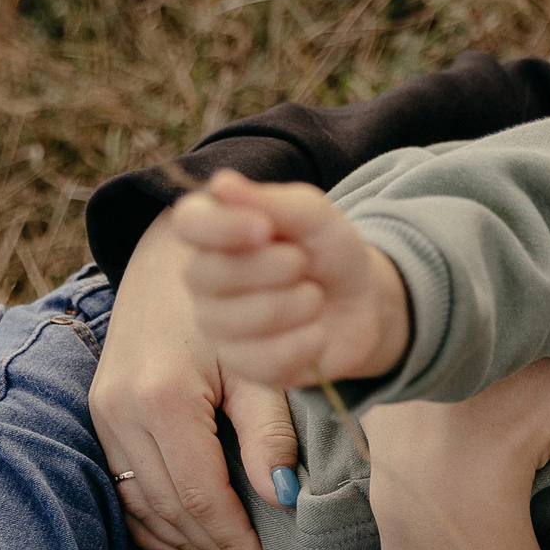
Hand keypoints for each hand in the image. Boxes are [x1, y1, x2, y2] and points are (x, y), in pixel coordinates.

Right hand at [89, 222, 300, 549]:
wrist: (172, 260)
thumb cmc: (230, 309)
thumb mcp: (259, 367)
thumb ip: (270, 432)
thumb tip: (285, 497)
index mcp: (164, 398)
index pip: (199, 495)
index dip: (232, 541)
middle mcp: (120, 411)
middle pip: (166, 508)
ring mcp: (101, 413)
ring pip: (138, 503)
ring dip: (180, 543)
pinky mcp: (97, 414)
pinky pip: (119, 486)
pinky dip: (150, 520)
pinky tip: (181, 543)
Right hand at [171, 170, 409, 388]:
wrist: (360, 303)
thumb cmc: (327, 252)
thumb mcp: (315, 217)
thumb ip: (273, 202)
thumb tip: (222, 185)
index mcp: (216, 231)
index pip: (189, 222)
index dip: (222, 227)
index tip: (264, 228)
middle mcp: (205, 279)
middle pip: (210, 275)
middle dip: (273, 268)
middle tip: (303, 263)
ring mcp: (219, 326)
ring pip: (239, 322)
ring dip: (296, 306)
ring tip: (314, 297)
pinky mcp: (245, 365)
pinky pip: (266, 361)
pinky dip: (305, 343)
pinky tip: (316, 332)